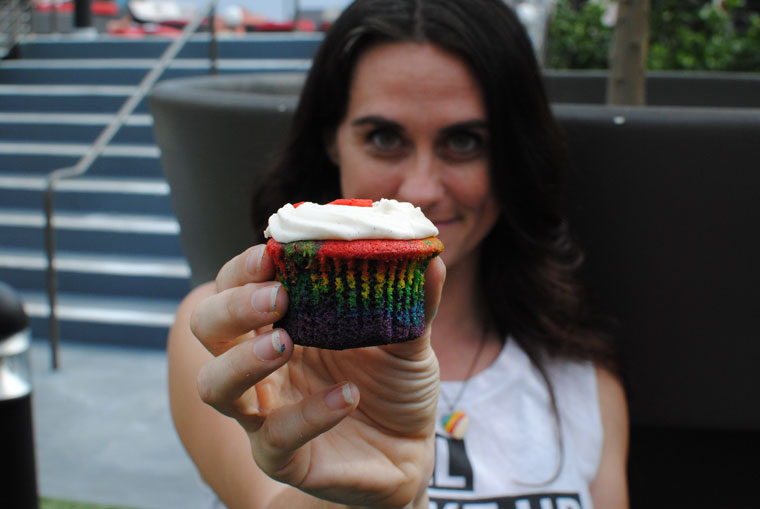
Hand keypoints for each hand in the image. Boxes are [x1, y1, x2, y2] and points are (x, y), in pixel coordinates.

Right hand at [190, 244, 445, 507]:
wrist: (409, 453)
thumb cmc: (395, 386)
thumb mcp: (409, 340)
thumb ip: (413, 302)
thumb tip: (429, 256)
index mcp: (283, 324)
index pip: (237, 286)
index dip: (244, 269)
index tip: (270, 252)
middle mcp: (262, 365)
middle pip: (208, 327)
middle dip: (232, 307)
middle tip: (277, 297)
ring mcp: (265, 412)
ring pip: (215, 386)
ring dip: (243, 360)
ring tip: (284, 343)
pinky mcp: (283, 457)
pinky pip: (276, 437)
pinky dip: (310, 414)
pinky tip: (348, 395)